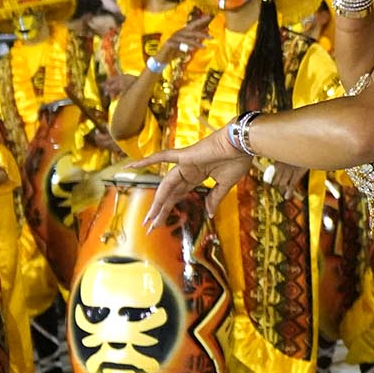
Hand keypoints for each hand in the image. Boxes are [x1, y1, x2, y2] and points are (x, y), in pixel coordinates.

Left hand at [109, 134, 245, 229]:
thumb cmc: (237, 161)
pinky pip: (162, 157)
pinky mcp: (185, 156)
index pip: (178, 196)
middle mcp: (187, 171)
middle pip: (169, 194)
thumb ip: (214, 199)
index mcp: (197, 177)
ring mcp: (184, 163)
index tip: (160, 224)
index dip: (169, 209)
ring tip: (148, 219)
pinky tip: (131, 166)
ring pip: (166, 186)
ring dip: (157, 203)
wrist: (243, 145)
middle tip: (149, 227)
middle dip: (160, 211)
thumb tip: (209, 214)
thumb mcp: (225, 185)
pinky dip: (147, 160)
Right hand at [157, 12, 210, 67]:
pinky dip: (185, 47)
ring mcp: (173, 38)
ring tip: (204, 47)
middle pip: (190, 31)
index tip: (209, 16)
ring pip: (186, 39)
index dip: (200, 20)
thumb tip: (203, 38)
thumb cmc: (174, 52)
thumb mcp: (186, 47)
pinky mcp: (169, 44)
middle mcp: (178, 33)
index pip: (193, 25)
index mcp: (182, 32)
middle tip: (211, 37)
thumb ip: (194, 42)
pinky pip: (178, 45)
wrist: (161, 58)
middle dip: (201, 34)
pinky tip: (191, 50)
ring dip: (195, 43)